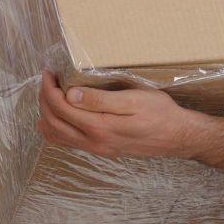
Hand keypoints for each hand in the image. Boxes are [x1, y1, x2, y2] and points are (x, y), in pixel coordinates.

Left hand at [35, 70, 207, 160]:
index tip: (49, 73)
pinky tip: (58, 117)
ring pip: (57, 136)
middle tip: (47, 80)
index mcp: (99, 128)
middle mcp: (94, 143)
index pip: (61, 108)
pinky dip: (56, 129)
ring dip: (47, 114)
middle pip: (53, 122)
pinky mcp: (102, 150)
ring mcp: (97, 149)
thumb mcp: (133, 100)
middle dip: (44, 99)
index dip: (49, 89)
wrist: (178, 137)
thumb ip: (99, 100)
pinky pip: (68, 142)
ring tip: (49, 94)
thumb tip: (70, 95)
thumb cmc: (160, 114)